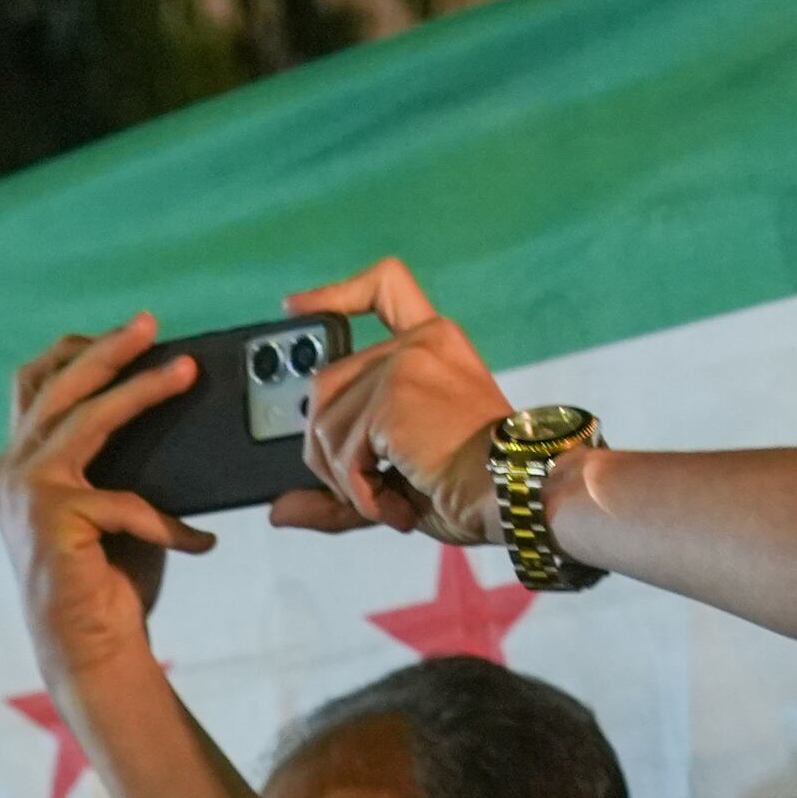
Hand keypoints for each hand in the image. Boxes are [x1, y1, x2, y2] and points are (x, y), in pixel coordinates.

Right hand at [0, 318, 214, 693]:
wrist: (88, 650)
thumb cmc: (106, 579)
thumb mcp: (110, 503)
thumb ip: (117, 459)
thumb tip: (166, 402)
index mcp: (14, 465)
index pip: (34, 386)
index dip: (74, 351)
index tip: (124, 333)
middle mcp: (8, 470)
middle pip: (56, 385)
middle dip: (106, 348)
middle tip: (150, 324)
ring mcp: (24, 491)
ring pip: (87, 418)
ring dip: (141, 389)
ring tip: (185, 372)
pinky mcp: (52, 517)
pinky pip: (127, 503)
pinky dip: (168, 524)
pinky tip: (199, 542)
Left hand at [282, 258, 516, 546]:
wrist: (517, 494)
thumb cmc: (474, 488)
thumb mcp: (398, 482)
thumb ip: (343, 487)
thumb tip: (280, 510)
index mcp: (434, 346)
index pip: (385, 287)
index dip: (334, 295)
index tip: (295, 307)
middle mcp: (420, 343)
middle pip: (327, 385)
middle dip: (328, 451)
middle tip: (364, 490)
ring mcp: (405, 364)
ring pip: (326, 424)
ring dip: (346, 482)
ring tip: (388, 504)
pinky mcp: (394, 395)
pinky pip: (343, 450)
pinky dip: (359, 492)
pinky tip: (395, 507)